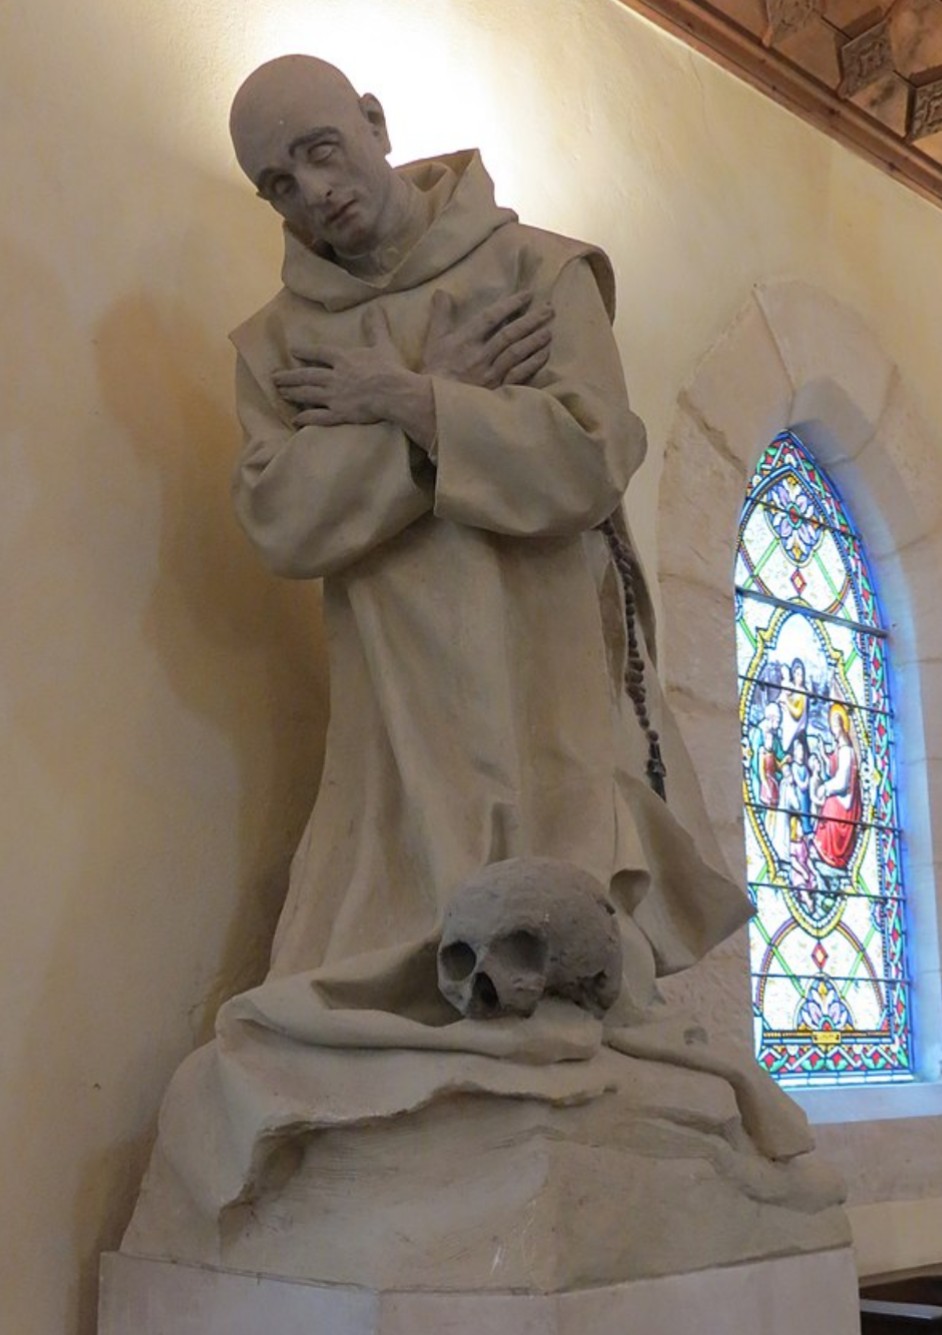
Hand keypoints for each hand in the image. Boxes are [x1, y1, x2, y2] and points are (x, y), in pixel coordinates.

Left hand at [274, 307, 410, 427]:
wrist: (393, 392)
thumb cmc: (389, 368)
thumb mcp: (383, 344)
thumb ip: (376, 327)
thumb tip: (375, 308)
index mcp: (343, 359)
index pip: (319, 352)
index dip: (305, 351)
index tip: (293, 350)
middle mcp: (333, 376)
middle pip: (306, 375)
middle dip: (289, 376)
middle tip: (275, 377)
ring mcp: (334, 396)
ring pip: (308, 393)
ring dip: (293, 392)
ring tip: (281, 392)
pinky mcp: (339, 413)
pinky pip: (318, 416)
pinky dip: (306, 418)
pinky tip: (295, 420)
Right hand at [423, 289, 552, 388]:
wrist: (431, 404)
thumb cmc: (433, 371)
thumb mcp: (434, 340)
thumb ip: (440, 315)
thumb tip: (442, 292)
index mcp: (465, 340)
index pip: (491, 317)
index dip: (511, 304)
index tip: (528, 294)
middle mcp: (479, 355)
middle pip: (509, 334)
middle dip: (531, 320)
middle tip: (549, 309)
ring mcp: (489, 374)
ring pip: (516, 353)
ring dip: (534, 340)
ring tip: (549, 330)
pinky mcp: (496, 390)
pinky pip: (518, 375)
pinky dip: (533, 364)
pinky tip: (544, 354)